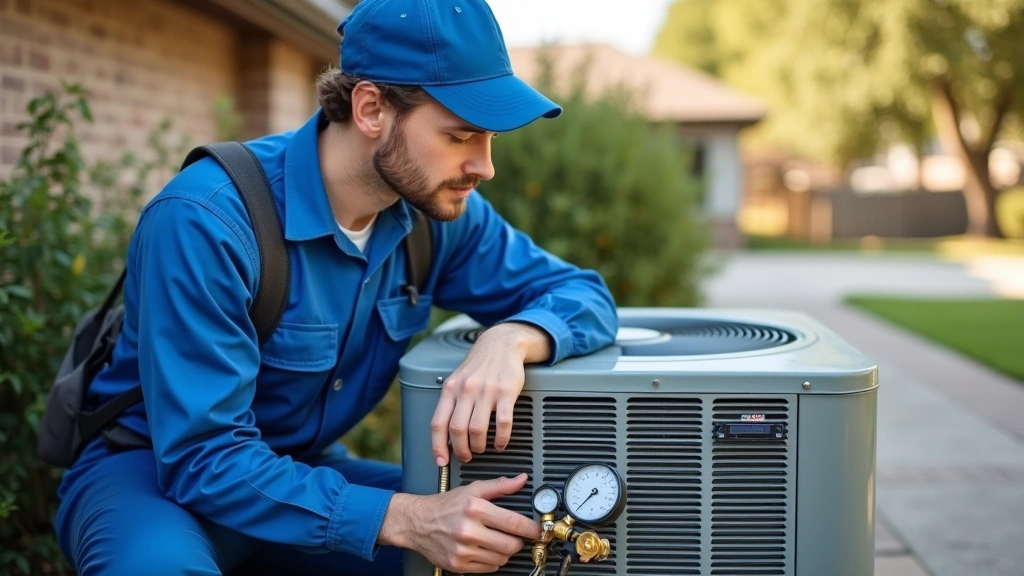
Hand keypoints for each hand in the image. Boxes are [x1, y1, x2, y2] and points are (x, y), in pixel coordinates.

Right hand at [379, 473, 540, 572]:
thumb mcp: (472, 490)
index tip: (537, 530)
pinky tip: (486, 549)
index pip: (514, 523)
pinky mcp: (459, 564)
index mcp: (475, 510)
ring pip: (501, 558)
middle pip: (511, 545)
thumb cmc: (445, 506)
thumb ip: (500, 486)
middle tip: (516, 536)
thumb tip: (521, 480)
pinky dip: (493, 560)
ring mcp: (463, 550)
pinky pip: (489, 568)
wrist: (417, 523)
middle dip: (518, 541)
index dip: (531, 528)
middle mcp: (469, 531)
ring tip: (498, 541)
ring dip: (505, 551)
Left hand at [431, 323, 550, 464]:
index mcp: (450, 389)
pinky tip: (500, 443)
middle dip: (461, 450)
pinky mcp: (506, 392)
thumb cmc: (478, 366)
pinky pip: (503, 423)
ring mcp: (486, 391)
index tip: (441, 461)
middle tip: (466, 456)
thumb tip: (445, 435)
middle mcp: (466, 390)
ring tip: (482, 448)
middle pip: (457, 430)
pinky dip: (501, 439)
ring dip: (479, 446)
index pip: (438, 423)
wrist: (501, 344)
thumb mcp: (457, 380)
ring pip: (478, 429)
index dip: (438, 446)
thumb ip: (451, 404)